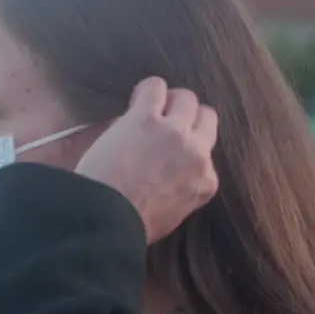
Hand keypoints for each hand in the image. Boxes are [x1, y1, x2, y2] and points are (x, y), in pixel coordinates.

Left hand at [75, 77, 218, 243]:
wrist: (107, 221)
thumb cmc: (131, 226)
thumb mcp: (171, 215)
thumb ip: (181, 193)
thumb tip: (169, 180)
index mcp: (205, 182)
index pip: (206, 153)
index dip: (187, 148)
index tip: (169, 151)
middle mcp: (196, 154)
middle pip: (206, 117)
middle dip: (188, 117)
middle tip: (165, 122)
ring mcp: (174, 133)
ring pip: (186, 97)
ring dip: (169, 100)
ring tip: (149, 109)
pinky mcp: (146, 119)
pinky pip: (155, 87)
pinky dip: (146, 89)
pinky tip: (136, 98)